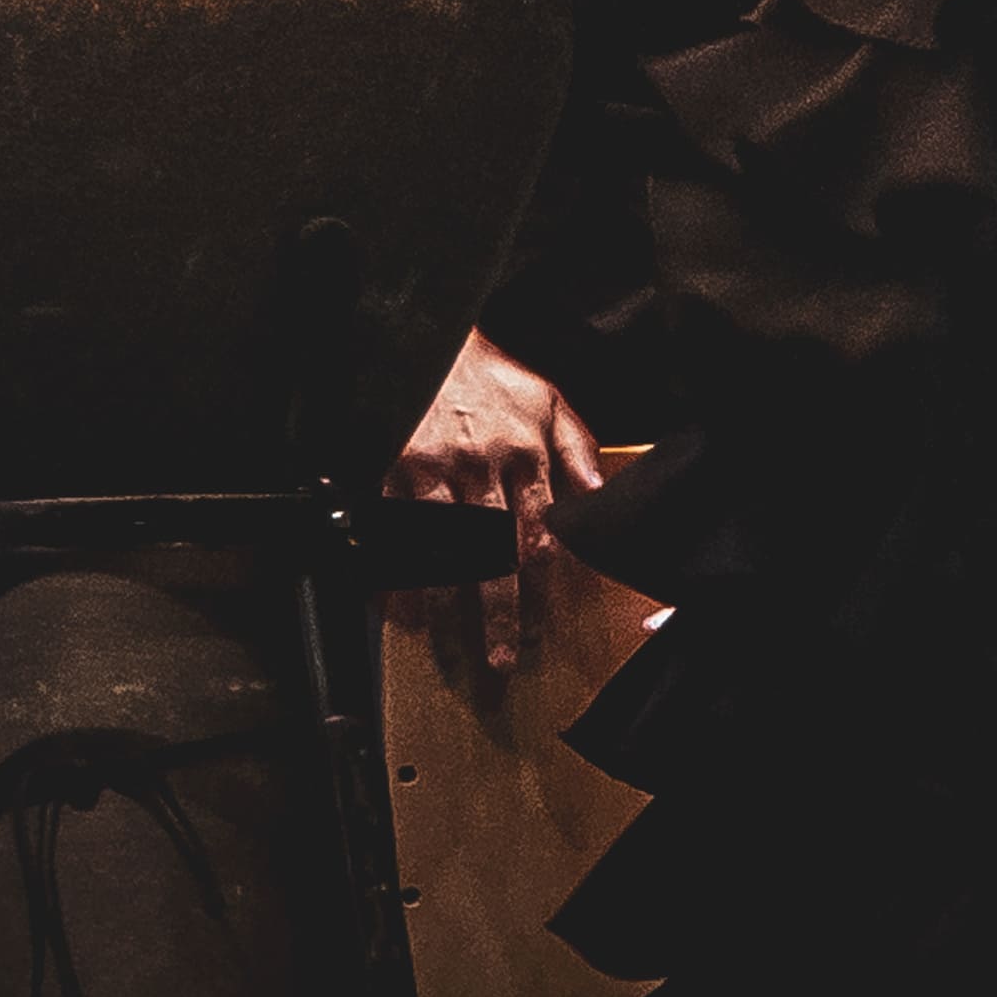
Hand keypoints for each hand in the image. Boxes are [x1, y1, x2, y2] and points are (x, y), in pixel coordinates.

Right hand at [394, 328, 597, 677]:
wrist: (429, 339)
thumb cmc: (494, 376)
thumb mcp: (550, 402)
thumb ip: (579, 454)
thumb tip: (603, 502)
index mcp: (525, 451)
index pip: (539, 533)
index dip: (543, 585)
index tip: (545, 623)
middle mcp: (480, 466)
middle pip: (492, 554)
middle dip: (499, 612)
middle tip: (502, 657)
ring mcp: (434, 471)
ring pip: (444, 552)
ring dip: (449, 605)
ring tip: (453, 646)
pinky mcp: (393, 471)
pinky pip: (398, 534)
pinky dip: (399, 573)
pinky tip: (403, 610)